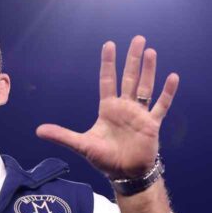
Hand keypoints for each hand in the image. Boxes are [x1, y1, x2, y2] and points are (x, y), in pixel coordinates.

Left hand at [35, 36, 178, 178]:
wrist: (125, 174)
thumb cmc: (104, 159)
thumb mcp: (81, 145)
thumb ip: (62, 136)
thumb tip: (38, 130)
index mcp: (108, 108)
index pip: (108, 80)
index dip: (108, 63)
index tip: (109, 44)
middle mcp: (124, 107)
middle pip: (129, 78)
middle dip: (133, 59)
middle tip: (138, 38)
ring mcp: (139, 114)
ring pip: (145, 87)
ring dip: (149, 70)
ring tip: (151, 51)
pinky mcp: (152, 124)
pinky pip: (161, 106)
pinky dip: (167, 93)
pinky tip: (173, 77)